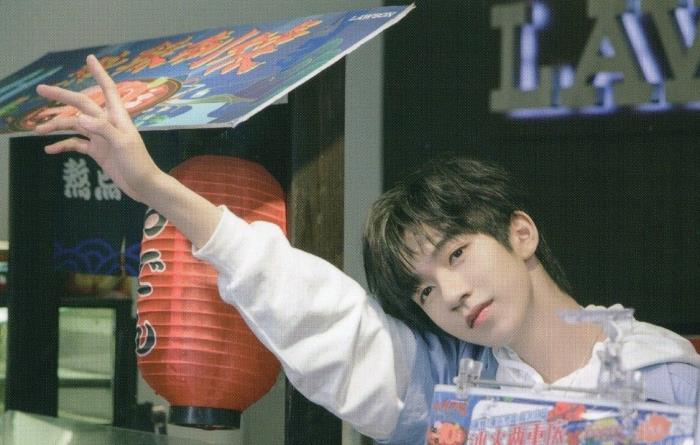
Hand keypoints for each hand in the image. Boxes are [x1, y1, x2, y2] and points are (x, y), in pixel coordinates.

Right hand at [35, 54, 161, 203]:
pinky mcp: (98, 152)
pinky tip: (49, 150)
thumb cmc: (138, 164)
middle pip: (82, 105)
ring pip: (75, 126)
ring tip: (37, 131)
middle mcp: (108, 124)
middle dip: (62, 96)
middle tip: (40, 89)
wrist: (144, 186)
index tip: (89, 58)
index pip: (108, 89)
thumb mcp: (123, 144)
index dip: (99, 73)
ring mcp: (101, 138)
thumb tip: (79, 119)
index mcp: (117, 117)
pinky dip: (63, 145)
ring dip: (57, 126)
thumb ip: (103, 129)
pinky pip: (76, 144)